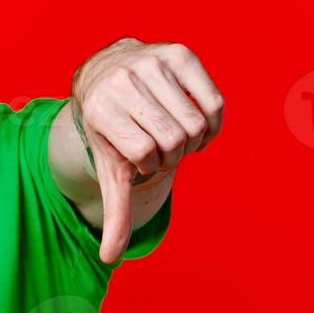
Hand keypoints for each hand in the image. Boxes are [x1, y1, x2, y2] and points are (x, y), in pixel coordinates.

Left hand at [72, 39, 223, 263]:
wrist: (105, 76)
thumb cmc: (110, 130)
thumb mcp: (107, 167)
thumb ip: (114, 211)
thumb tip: (107, 259)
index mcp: (99, 109)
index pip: (143, 153)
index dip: (148, 163)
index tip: (137, 156)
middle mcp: (122, 80)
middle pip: (173, 139)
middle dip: (172, 153)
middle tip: (160, 147)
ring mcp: (150, 63)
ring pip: (195, 122)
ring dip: (192, 139)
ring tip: (173, 135)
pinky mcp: (178, 53)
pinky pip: (214, 100)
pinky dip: (212, 122)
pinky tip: (197, 124)